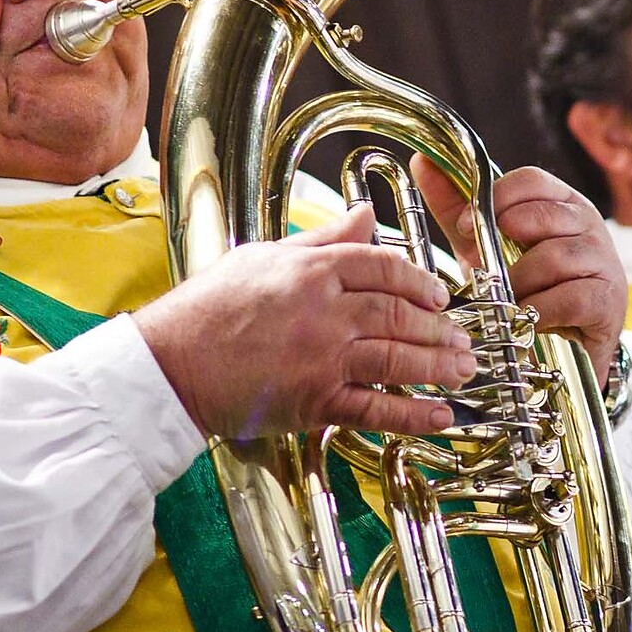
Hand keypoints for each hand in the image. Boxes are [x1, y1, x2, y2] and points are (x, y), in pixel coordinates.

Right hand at [133, 205, 473, 438]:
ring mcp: (321, 357)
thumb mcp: (263, 257)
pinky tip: (440, 416)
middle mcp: (323, 310)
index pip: (384, 267)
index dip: (420, 280)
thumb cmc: (207, 311)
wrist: (167, 365)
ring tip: (463, 371)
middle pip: (400, 313)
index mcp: (312, 270)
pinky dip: (413, 415)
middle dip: (439, 328)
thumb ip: (322, 240)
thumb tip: (365, 215)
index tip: (439, 296)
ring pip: (397, 358)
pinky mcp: (313, 400)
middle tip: (462, 338)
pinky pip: (375, 408)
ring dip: (438, 366)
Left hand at [411, 158, 626, 378]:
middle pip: (543, 216)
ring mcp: (603, 260)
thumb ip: (456, 208)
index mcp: (560, 203)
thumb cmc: (529, 286)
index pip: (532, 180)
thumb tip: (423, 161)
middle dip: (504, 245)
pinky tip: (528, 318)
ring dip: (520, 283)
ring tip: (505, 300)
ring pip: (555, 257)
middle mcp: (587, 224)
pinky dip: (541, 310)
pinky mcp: (608, 298)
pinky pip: (570, 297)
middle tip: (483, 270)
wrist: (568, 343)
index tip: (464, 226)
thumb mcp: (486, 246)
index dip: (495, 197)